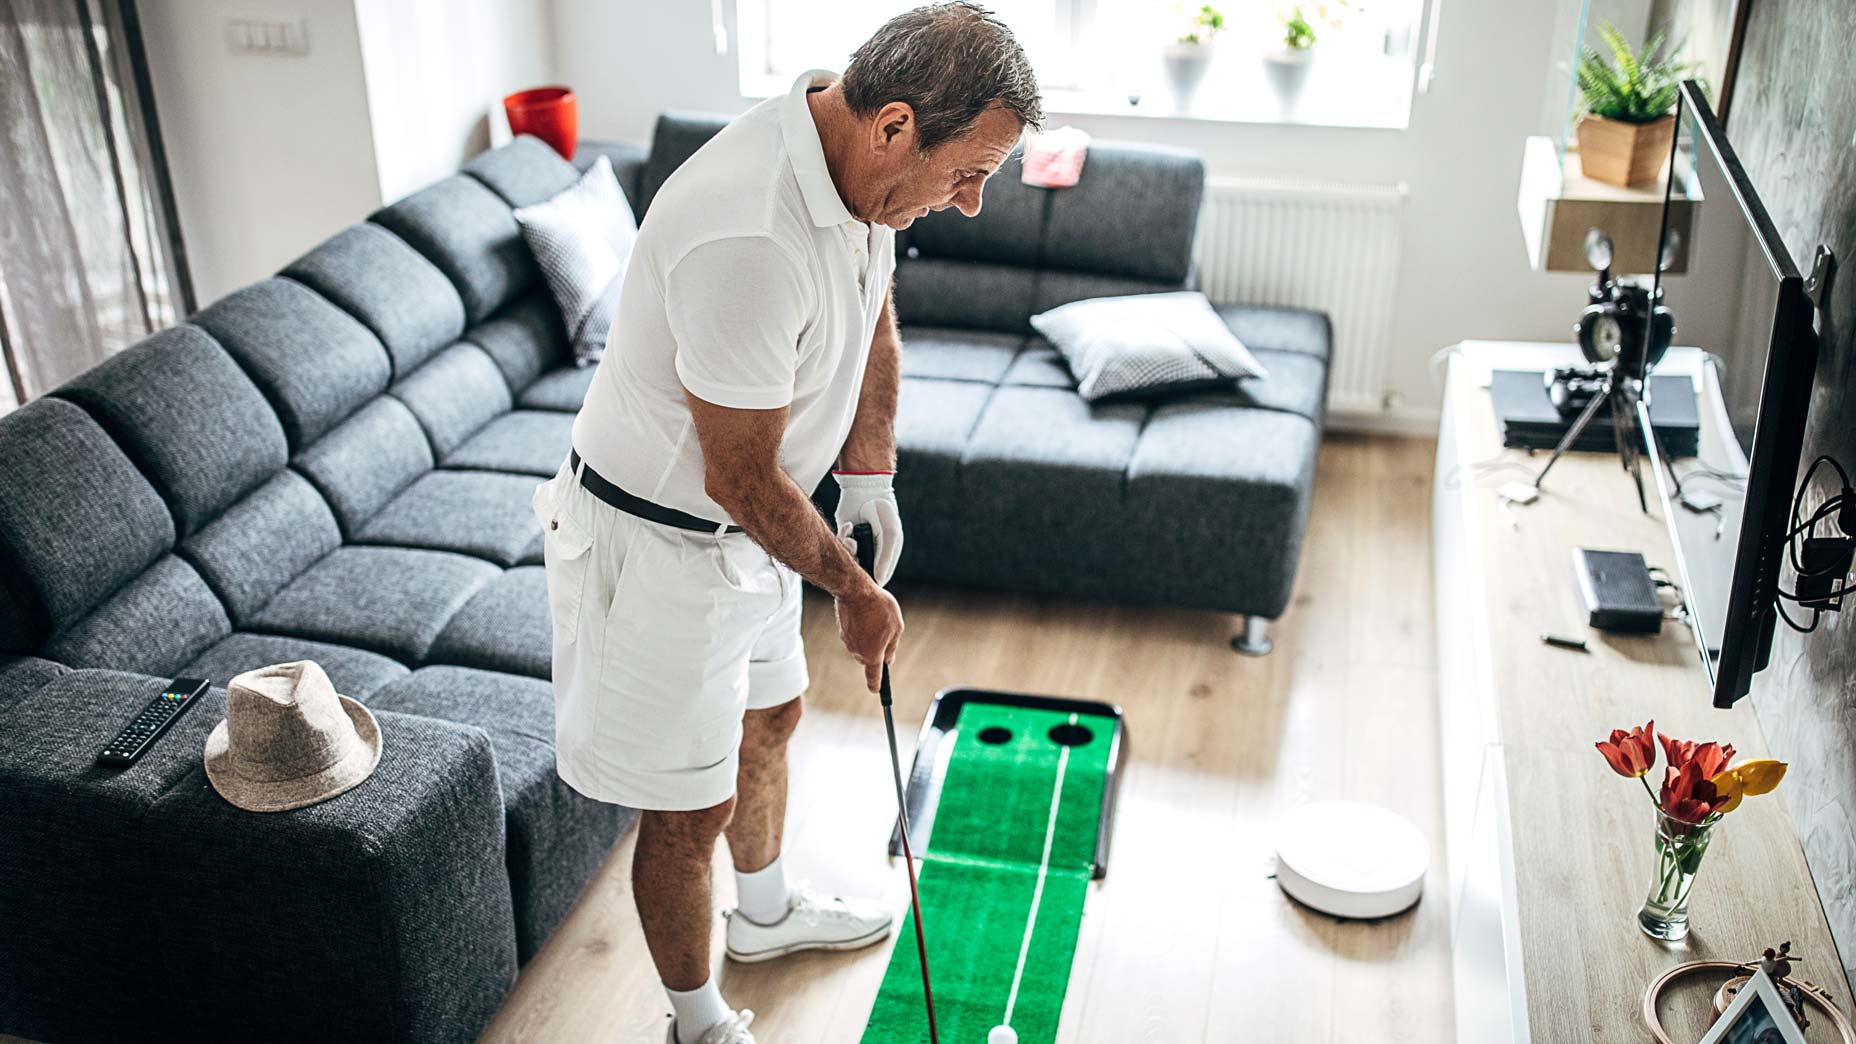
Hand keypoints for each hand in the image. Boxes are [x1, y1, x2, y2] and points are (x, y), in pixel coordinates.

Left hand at [833, 471, 902, 585]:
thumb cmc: (882, 511)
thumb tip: (878, 582)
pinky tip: (848, 526)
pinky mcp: (844, 536)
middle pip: (861, 570)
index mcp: (886, 553)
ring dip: (848, 550)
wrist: (864, 488)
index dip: (871, 580)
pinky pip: (840, 546)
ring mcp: (858, 544)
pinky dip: (842, 538)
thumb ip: (885, 558)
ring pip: (848, 560)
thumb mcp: (890, 535)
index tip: (863, 576)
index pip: (879, 577)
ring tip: (852, 538)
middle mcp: (872, 551)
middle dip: (856, 563)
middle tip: (855, 551)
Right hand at [835, 581, 902, 692]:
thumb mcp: (896, 628)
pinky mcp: (842, 630)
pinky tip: (866, 613)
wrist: (855, 591)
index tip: (876, 691)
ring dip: (869, 635)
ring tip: (876, 617)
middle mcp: (857, 652)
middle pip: (870, 657)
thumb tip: (888, 659)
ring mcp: (848, 641)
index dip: (876, 685)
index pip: (873, 677)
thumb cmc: (879, 609)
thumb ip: (892, 647)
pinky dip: (861, 627)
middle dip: (877, 649)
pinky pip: (855, 634)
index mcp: (872, 655)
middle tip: (886, 630)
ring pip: (862, 644)